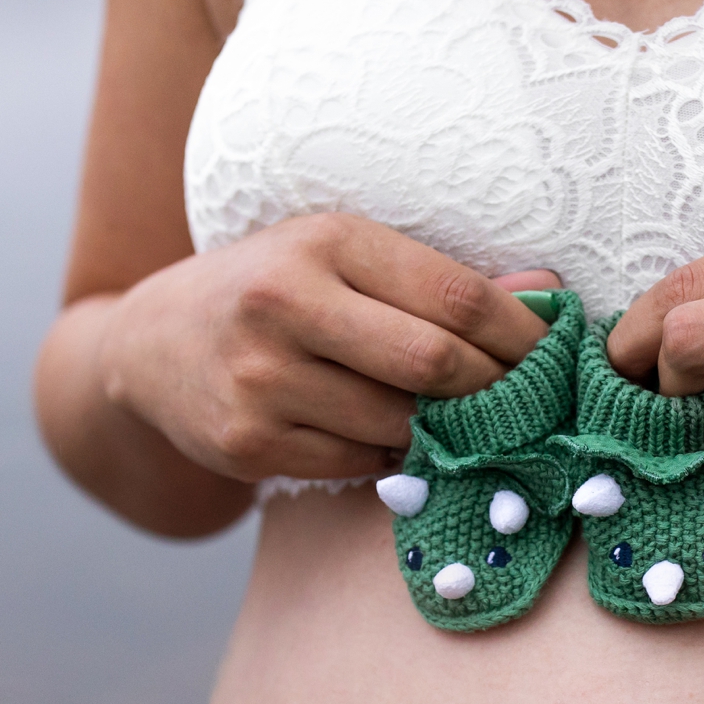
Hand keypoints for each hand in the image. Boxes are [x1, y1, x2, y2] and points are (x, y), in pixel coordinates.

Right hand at [98, 212, 560, 482]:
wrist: (150, 346)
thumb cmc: (271, 289)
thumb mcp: (341, 254)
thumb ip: (439, 277)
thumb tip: (547, 292)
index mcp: (322, 242)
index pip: (455, 295)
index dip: (520, 333)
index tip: (553, 352)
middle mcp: (284, 306)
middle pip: (434, 365)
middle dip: (494, 389)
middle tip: (525, 400)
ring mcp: (261, 381)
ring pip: (400, 423)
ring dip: (444, 430)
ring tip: (462, 419)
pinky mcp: (248, 443)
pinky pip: (358, 460)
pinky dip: (391, 454)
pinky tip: (391, 435)